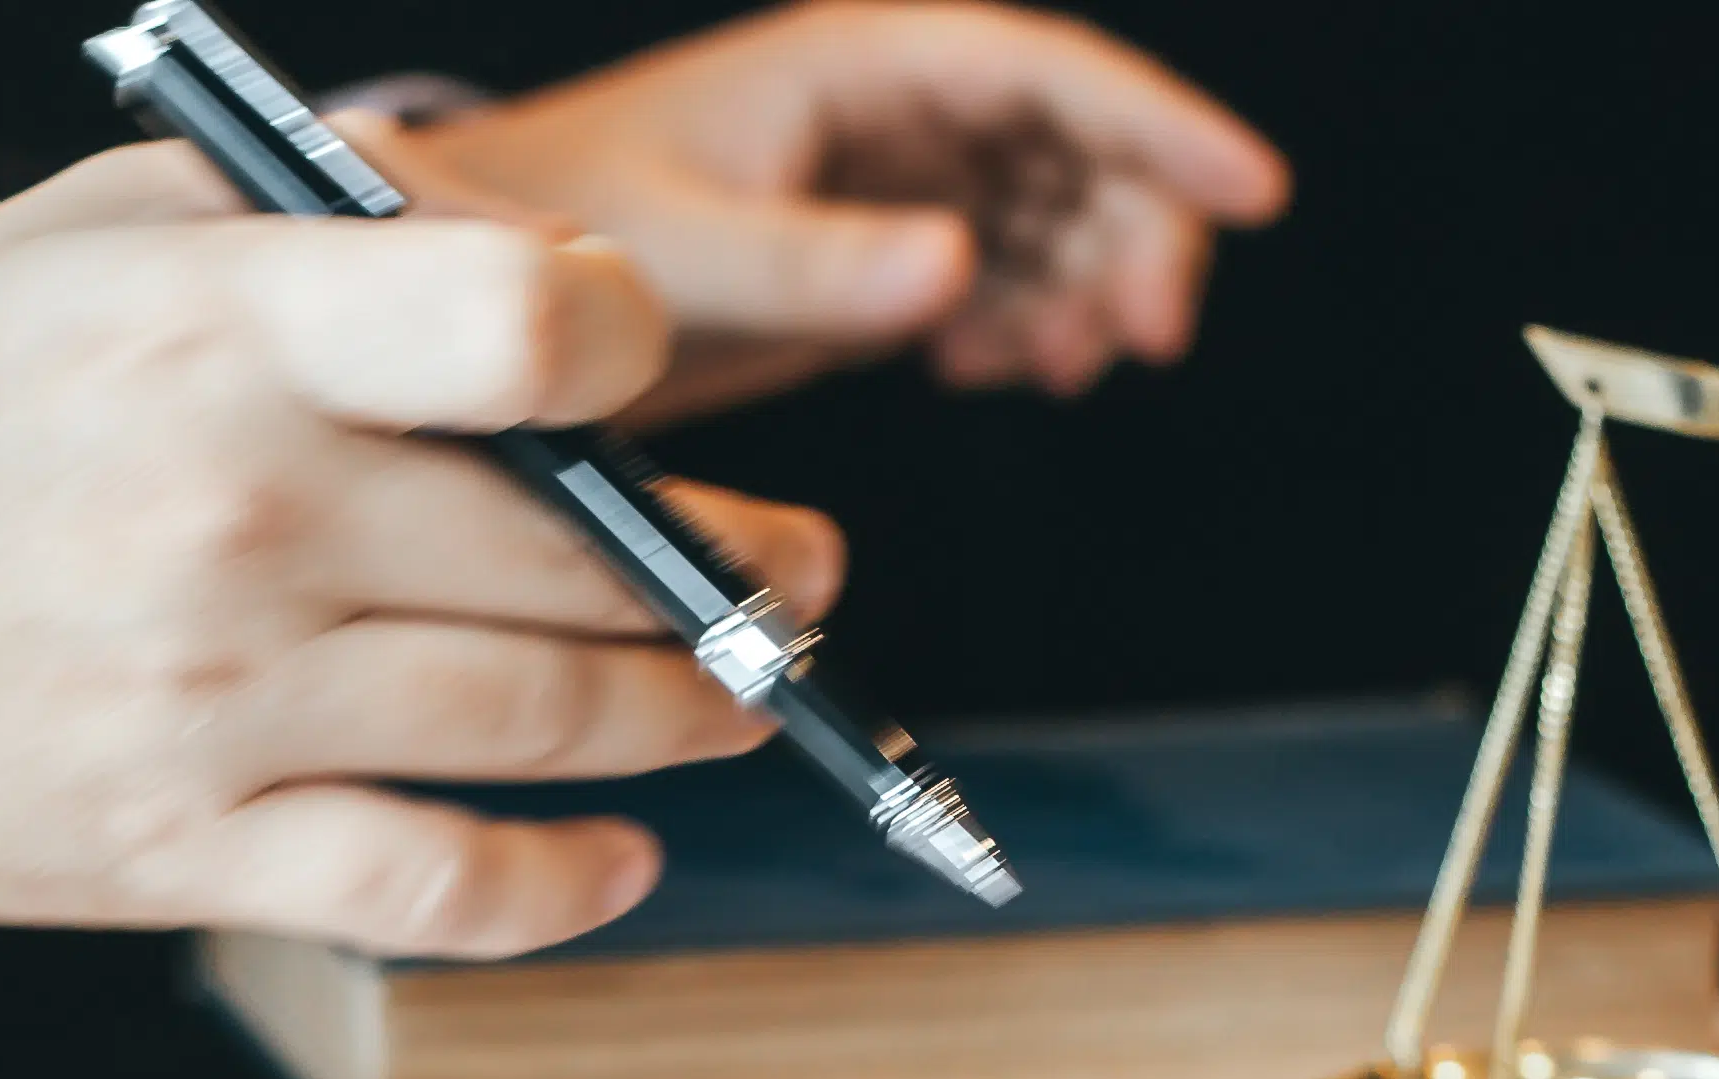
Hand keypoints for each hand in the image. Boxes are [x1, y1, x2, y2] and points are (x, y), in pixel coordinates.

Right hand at [0, 150, 842, 952]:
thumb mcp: (87, 235)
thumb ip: (310, 224)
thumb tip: (521, 247)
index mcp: (222, 329)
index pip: (526, 325)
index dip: (636, 348)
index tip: (654, 383)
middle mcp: (238, 513)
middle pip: (580, 557)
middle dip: (733, 573)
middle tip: (800, 576)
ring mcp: (219, 696)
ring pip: (544, 721)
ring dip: (683, 718)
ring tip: (742, 699)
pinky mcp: (185, 846)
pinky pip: (437, 887)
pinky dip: (559, 890)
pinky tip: (619, 866)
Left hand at [385, 4, 1288, 419]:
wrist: (466, 289)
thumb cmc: (548, 247)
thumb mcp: (681, 257)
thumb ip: (817, 264)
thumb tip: (955, 269)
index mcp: (847, 68)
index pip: (1041, 69)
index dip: (1156, 124)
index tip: (1252, 193)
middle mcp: (874, 111)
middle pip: (1067, 141)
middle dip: (1132, 226)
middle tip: (1146, 336)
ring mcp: (874, 183)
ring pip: (1040, 212)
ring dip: (1084, 285)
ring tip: (1070, 365)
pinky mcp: (859, 257)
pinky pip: (987, 271)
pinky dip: (1020, 322)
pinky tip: (1002, 371)